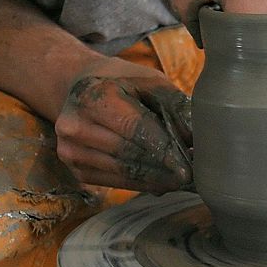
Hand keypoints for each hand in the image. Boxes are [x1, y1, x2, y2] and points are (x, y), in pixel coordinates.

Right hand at [55, 59, 192, 193]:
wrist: (78, 89)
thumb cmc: (121, 84)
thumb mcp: (149, 82)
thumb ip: (174, 106)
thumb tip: (195, 139)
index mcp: (93, 96)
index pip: (134, 129)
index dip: (163, 150)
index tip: (188, 167)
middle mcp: (75, 125)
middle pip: (129, 154)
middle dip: (164, 167)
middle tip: (193, 176)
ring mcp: (71, 151)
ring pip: (123, 172)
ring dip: (156, 180)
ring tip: (182, 181)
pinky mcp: (76, 170)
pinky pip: (115, 182)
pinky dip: (142, 184)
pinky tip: (162, 183)